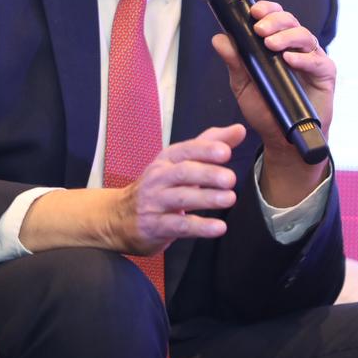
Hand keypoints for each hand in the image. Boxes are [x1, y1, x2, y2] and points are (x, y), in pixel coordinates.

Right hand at [105, 124, 244, 255]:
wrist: (118, 218)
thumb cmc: (159, 187)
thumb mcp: (180, 163)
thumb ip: (210, 145)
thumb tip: (239, 130)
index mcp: (167, 159)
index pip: (187, 150)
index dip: (205, 150)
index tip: (226, 152)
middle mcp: (159, 177)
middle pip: (183, 172)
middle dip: (207, 173)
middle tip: (230, 178)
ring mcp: (155, 202)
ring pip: (181, 198)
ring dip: (206, 198)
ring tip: (229, 198)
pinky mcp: (155, 226)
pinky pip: (179, 226)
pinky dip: (200, 227)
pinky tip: (219, 227)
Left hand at [211, 1, 334, 205]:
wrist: (283, 138)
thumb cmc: (266, 108)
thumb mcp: (243, 85)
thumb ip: (234, 62)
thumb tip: (219, 39)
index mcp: (278, 43)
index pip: (275, 17)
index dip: (267, 10)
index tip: (254, 12)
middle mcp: (296, 47)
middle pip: (290, 21)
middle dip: (274, 21)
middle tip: (259, 29)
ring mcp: (312, 59)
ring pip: (305, 36)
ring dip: (287, 37)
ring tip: (271, 45)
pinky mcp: (325, 74)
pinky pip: (317, 61)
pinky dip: (303, 59)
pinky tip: (290, 60)